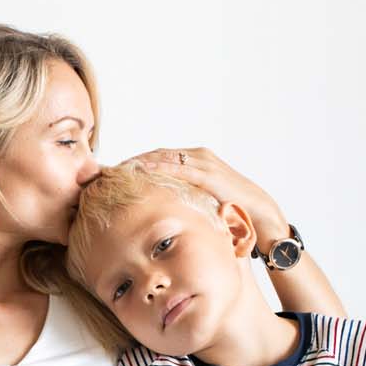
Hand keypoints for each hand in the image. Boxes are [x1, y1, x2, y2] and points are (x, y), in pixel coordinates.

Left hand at [125, 147, 286, 250]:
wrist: (259, 211)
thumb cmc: (229, 207)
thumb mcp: (199, 199)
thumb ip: (182, 195)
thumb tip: (158, 207)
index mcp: (194, 159)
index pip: (159, 157)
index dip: (136, 162)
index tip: (114, 170)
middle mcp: (197, 155)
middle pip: (157, 154)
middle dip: (132, 161)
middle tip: (107, 169)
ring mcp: (203, 162)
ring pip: (165, 157)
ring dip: (140, 162)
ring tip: (118, 170)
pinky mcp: (209, 174)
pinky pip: (179, 169)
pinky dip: (159, 168)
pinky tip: (143, 172)